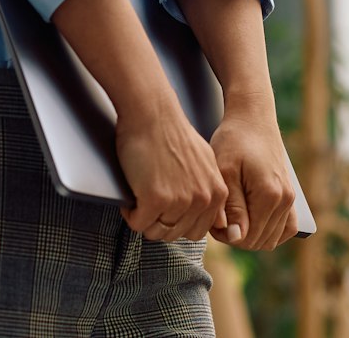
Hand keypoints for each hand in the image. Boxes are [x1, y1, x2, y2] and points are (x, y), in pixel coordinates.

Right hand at [114, 97, 228, 241]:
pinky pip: (137, 224)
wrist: (152, 113)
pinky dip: (130, 212)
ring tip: (141, 194)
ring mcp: (180, 201)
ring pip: (156, 232)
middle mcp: (203, 199)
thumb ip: (210, 191)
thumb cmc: (172, 134)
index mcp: (217, 193)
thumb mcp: (206, 163)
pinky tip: (133, 192)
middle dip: (159, 222)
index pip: (196, 231)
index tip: (166, 205)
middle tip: (150, 200)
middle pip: (175, 234)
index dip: (176, 221)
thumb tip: (219, 222)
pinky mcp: (156, 199)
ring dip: (144, 218)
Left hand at [207, 108, 297, 250]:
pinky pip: (286, 228)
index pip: (247, 238)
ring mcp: (291, 198)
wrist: (253, 117)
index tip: (214, 217)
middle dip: (236, 235)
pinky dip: (269, 230)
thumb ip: (231, 207)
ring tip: (232, 213)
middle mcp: (285, 200)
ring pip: (271, 239)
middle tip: (220, 213)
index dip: (225, 235)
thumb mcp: (225, 172)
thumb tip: (237, 237)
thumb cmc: (234, 140)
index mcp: (269, 196)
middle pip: (258, 241)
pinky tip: (252, 219)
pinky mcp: (291, 195)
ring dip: (250, 233)